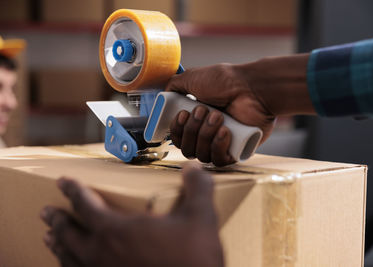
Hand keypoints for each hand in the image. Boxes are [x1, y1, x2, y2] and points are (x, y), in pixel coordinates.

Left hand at [40, 163, 223, 266]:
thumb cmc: (193, 260)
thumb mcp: (201, 218)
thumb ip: (197, 187)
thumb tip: (195, 167)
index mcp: (117, 230)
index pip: (85, 205)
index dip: (73, 191)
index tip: (63, 182)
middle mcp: (101, 254)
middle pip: (68, 233)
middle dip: (57, 219)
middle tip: (46, 211)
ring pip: (69, 258)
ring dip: (58, 245)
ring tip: (48, 238)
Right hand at [166, 63, 275, 165]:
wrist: (253, 87)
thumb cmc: (226, 81)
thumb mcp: (192, 77)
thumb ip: (174, 86)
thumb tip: (165, 96)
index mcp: (196, 121)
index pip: (178, 138)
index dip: (177, 130)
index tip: (183, 114)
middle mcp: (207, 134)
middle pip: (187, 149)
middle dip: (192, 130)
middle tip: (204, 110)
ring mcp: (221, 144)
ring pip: (201, 155)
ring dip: (206, 134)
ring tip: (219, 116)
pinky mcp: (235, 152)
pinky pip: (219, 160)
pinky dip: (218, 146)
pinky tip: (225, 131)